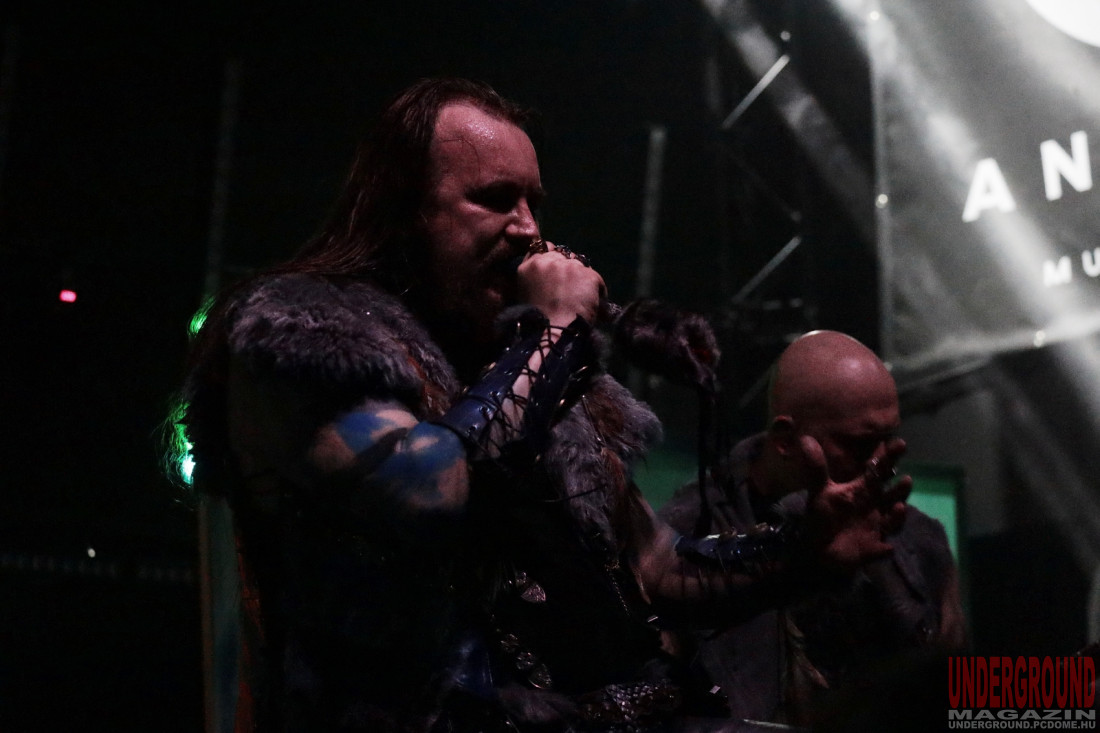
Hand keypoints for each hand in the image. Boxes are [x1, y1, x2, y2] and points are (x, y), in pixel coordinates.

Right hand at [517, 240, 605, 326]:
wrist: (552, 333)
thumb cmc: (535, 322)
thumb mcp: (524, 294)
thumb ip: (535, 278)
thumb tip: (548, 276)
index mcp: (529, 266)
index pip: (541, 247)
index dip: (551, 257)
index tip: (555, 269)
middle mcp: (548, 260)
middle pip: (562, 252)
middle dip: (566, 265)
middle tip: (570, 284)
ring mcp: (569, 265)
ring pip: (580, 264)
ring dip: (581, 277)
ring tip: (582, 296)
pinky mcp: (588, 274)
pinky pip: (596, 279)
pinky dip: (597, 291)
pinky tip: (593, 304)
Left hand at [801, 435, 911, 569]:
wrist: (819, 548)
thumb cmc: (824, 516)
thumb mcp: (819, 491)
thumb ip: (817, 468)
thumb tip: (806, 438)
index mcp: (862, 489)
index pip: (878, 470)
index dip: (888, 457)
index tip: (899, 442)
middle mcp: (875, 504)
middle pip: (892, 493)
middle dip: (900, 486)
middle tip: (906, 477)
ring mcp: (878, 524)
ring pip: (894, 516)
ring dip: (899, 512)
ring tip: (900, 505)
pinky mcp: (875, 545)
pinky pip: (884, 546)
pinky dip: (885, 546)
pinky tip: (887, 545)